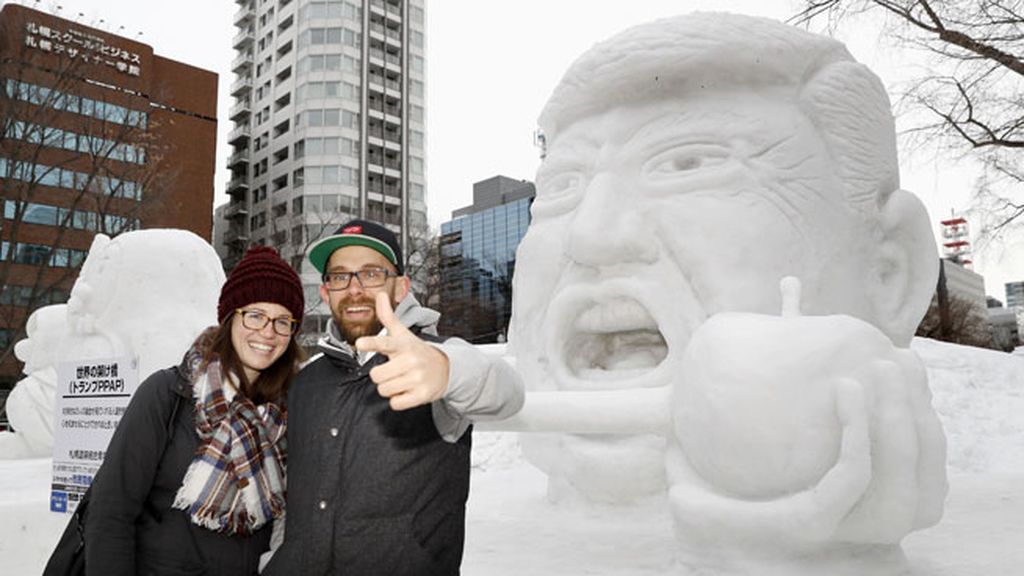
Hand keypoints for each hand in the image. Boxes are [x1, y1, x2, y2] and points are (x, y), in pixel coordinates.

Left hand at [355, 292, 449, 409]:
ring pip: (384, 391)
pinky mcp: (423, 394)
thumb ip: (388, 316)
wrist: (445, 368)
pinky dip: (399, 400)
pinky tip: (408, 390)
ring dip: (390, 388)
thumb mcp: (403, 334)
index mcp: (403, 345)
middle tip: (394, 371)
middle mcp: (411, 361)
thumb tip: (380, 295)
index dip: (371, 343)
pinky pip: (396, 403)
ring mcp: (418, 378)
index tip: (360, 343)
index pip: (384, 343)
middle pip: (376, 376)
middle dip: (381, 376)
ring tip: (402, 380)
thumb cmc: (417, 351)